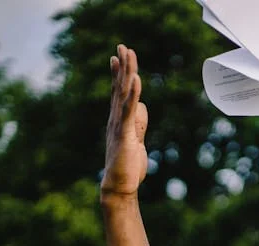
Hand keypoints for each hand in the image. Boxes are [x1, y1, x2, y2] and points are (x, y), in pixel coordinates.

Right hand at [101, 44, 148, 198]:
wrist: (120, 186)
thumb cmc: (128, 166)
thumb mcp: (137, 140)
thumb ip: (138, 124)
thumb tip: (142, 107)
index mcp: (119, 120)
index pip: (118, 93)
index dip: (118, 74)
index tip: (117, 57)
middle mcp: (116, 118)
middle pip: (119, 87)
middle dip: (122, 66)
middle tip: (122, 46)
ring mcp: (119, 124)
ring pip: (123, 93)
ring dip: (126, 72)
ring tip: (127, 53)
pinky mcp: (125, 133)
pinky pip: (129, 110)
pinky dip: (133, 94)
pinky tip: (135, 79)